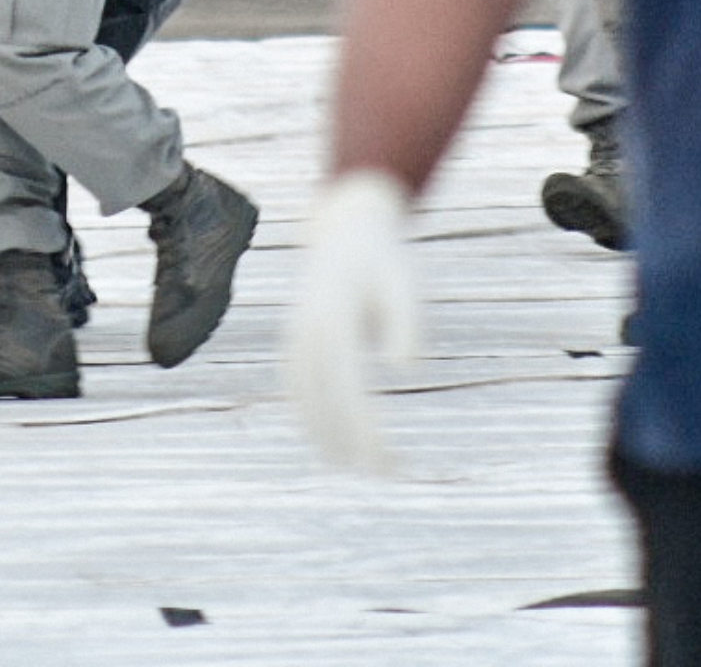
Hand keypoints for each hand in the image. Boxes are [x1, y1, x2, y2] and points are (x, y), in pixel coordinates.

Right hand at [283, 170, 421, 474]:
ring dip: (323, 433)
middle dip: (350, 441)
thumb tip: (405, 369)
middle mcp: (306, 329)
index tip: (387, 459)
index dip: (366, 429)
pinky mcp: (293, 336)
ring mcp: (294, 333)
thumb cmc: (385, 259)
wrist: (346, 226)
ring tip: (350, 466)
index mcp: (333, 319)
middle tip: (382, 473)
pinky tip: (325, 436)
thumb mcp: (404, 284)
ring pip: (302, 396)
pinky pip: (294, 384)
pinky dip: (306, 413)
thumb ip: (407, 324)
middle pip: (324, 400)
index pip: (349, 390)